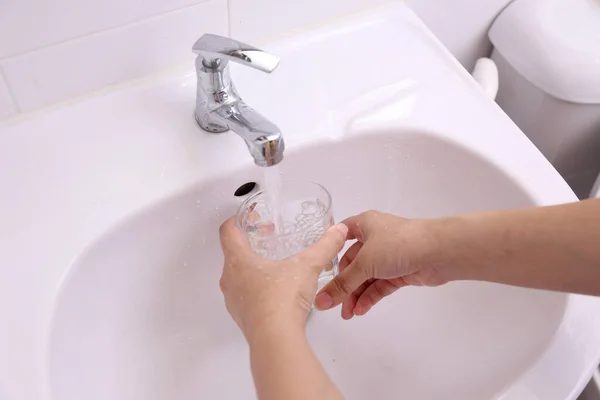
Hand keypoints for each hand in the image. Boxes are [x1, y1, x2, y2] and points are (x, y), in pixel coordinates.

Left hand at [219, 217, 347, 339]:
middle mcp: (229, 279)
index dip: (237, 220)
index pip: (227, 232)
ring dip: (253, 269)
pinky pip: (245, 297)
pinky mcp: (242, 318)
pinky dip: (257, 290)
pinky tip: (277, 292)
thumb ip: (324, 246)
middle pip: (233, 254)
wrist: (276, 339)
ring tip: (277, 267)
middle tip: (270, 239)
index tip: (252, 217)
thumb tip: (339, 230)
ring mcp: (233, 301)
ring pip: (238, 277)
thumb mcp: (307, 266)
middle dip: (251, 244)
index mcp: (238, 261)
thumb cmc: (282, 297)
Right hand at [314, 210, 451, 318]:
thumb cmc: (397, 245)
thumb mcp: (364, 262)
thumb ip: (342, 284)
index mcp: (364, 224)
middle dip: (343, 284)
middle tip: (333, 305)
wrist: (439, 252)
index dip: (330, 250)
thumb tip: (320, 301)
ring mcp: (388, 256)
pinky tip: (360, 310)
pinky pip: (379, 285)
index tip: (318, 270)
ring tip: (347, 314)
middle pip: (352, 262)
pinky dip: (370, 297)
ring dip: (356, 294)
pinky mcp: (400, 272)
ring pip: (366, 277)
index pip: (341, 235)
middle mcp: (375, 238)